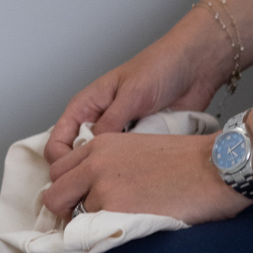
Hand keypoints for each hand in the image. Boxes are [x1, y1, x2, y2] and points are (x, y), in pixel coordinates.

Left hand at [42, 131, 245, 226]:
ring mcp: (102, 187)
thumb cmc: (188, 161)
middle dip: (67, 210)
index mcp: (100, 144)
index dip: (69, 190)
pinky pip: (94, 233)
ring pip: (76, 218)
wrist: (216, 167)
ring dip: (92, 225)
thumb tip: (96, 193)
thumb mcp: (138, 149)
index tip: (82, 201)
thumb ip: (111, 165)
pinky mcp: (116, 210)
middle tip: (91, 220)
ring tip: (122, 224)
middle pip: (54, 195)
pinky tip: (129, 230)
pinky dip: (107, 236)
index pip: (59, 171)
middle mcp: (94, 163)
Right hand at [45, 12, 228, 166]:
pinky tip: (143, 175)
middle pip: (77, 160)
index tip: (77, 180)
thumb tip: (93, 152)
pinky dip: (132, 172)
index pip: (57, 144)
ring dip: (111, 175)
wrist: (196, 67)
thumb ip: (111, 123)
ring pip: (103, 167)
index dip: (61, 164)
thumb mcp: (131, 94)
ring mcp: (119, 136)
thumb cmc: (160, 67)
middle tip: (102, 185)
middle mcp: (98, 123)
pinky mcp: (139, 145)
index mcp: (85, 107)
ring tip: (126, 180)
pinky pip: (128, 166)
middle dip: (85, 175)